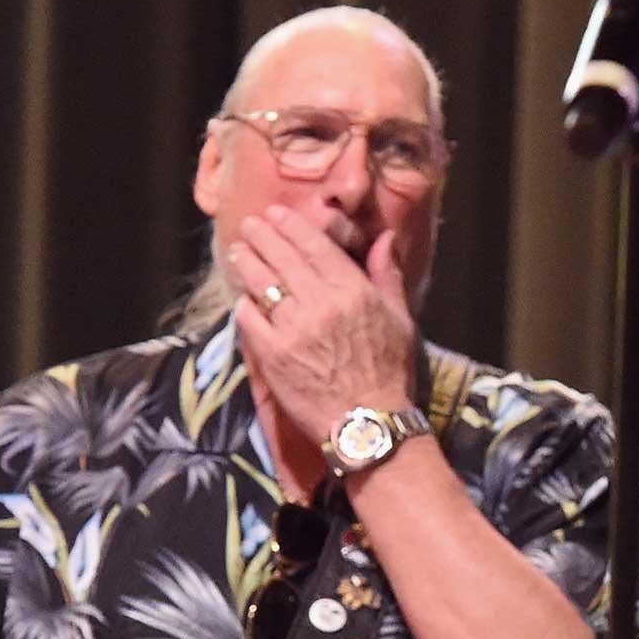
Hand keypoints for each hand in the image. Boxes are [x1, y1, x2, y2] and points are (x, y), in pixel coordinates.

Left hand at [228, 203, 416, 446]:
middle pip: (282, 257)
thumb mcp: (400, 320)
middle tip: (249, 225)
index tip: (275, 214)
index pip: (314, 245)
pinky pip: (249, 317)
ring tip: (237, 251)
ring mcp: (293, 327)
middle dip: (261, 236)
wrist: (367, 424)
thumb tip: (384, 237)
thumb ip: (388, 275)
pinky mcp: (272, 353)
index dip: (290, 225)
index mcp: (353, 290)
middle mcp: (321, 302)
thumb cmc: (389, 373)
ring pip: (261, 282)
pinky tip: (242, 299)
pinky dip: (244, 304)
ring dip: (246, 262)